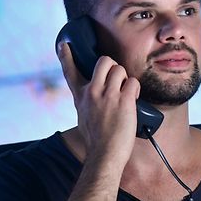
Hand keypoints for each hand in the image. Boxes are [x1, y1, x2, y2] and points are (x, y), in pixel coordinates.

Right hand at [58, 42, 139, 167]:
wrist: (104, 155)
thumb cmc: (97, 140)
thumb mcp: (84, 117)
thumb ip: (88, 102)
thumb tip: (96, 94)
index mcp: (80, 97)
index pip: (70, 72)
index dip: (66, 56)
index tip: (64, 44)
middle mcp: (91, 92)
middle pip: (104, 61)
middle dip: (114, 67)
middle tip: (118, 81)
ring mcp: (107, 95)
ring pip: (120, 69)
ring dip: (126, 80)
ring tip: (126, 94)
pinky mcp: (123, 100)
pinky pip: (133, 82)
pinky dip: (136, 89)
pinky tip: (134, 100)